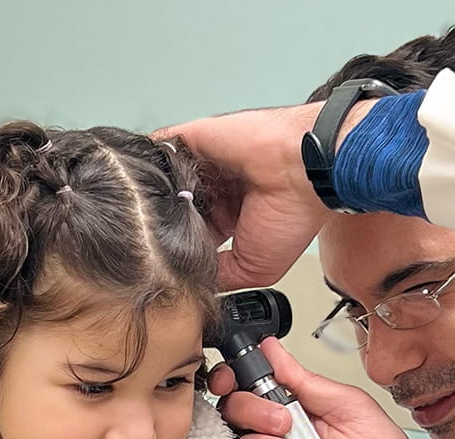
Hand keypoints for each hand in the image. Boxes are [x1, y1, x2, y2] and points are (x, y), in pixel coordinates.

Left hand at [159, 104, 329, 290]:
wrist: (302, 171)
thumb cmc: (293, 214)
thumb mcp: (256, 269)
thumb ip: (222, 274)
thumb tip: (196, 282)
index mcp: (236, 215)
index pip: (197, 231)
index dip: (183, 245)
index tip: (174, 258)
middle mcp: (221, 188)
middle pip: (179, 207)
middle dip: (166, 223)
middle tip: (160, 236)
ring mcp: (208, 163)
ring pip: (166, 182)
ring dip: (159, 198)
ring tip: (159, 213)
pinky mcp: (194, 139)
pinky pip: (159, 150)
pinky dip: (153, 169)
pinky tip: (155, 186)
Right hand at [208, 338, 447, 438]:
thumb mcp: (352, 406)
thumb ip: (307, 381)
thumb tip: (272, 349)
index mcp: (297, 402)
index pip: (249, 384)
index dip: (231, 377)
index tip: (231, 379)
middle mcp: (283, 431)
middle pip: (237, 413)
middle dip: (257, 413)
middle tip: (285, 422)